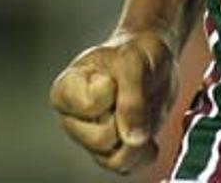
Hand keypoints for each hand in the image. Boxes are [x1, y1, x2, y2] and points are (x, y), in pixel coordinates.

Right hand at [48, 29, 177, 174]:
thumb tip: (133, 138)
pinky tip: (146, 128)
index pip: (89, 105)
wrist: (154, 60)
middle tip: (128, 94)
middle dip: (124, 118)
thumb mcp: (134, 62)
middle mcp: (74, 119)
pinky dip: (144, 152)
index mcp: (66, 90)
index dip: (111, 91)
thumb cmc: (135, 52)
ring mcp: (92, 138)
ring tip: (140, 111)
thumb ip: (132, 98)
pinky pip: (128, 167)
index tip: (113, 76)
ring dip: (136, 139)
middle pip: (100, 139)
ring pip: (114, 159)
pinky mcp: (112, 151)